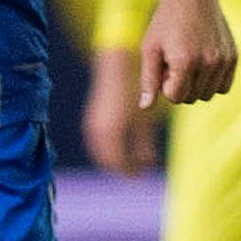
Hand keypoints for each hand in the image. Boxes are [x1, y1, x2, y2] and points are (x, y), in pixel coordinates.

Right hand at [82, 47, 159, 173]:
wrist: (118, 65)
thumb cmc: (136, 91)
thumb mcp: (143, 119)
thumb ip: (144, 143)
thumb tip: (148, 163)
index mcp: (112, 131)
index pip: (118, 161)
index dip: (129, 171)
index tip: (139, 176)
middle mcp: (98, 130)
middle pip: (107, 159)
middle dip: (121, 167)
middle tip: (135, 173)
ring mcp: (93, 125)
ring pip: (100, 152)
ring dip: (113, 159)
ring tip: (129, 163)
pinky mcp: (92, 120)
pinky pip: (97, 143)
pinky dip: (107, 150)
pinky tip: (122, 148)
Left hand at [141, 0, 236, 108]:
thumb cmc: (165, 23)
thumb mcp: (150, 49)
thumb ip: (148, 81)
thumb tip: (144, 108)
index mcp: (185, 63)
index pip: (175, 97)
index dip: (165, 84)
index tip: (163, 64)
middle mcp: (208, 63)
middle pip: (191, 98)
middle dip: (179, 84)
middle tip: (174, 59)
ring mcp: (224, 61)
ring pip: (207, 94)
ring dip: (195, 84)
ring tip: (188, 59)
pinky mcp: (233, 57)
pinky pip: (223, 86)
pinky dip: (212, 81)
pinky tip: (202, 63)